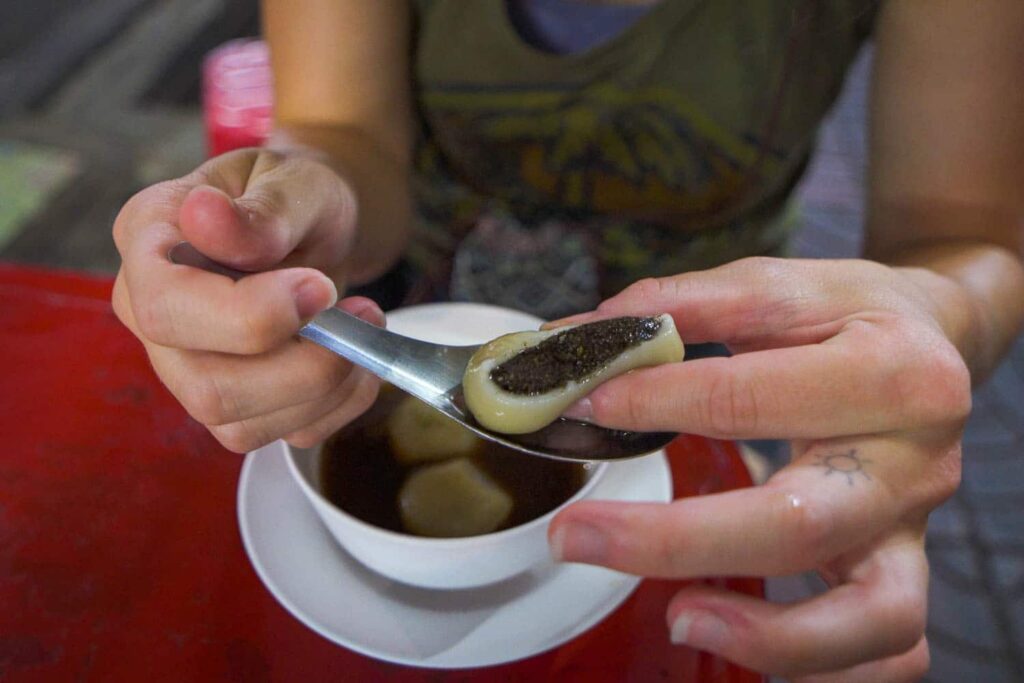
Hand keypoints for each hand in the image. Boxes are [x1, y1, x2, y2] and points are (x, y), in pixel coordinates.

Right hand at [112, 148, 381, 451]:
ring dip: (327, 387)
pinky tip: (357, 357)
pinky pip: (286, 434)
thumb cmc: (293, 194)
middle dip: (303, 366)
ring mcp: (187, 367)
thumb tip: (205, 217)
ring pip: (242, 425)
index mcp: (147, 242)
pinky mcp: (234, 405)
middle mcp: (152, 315)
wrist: (313, 223)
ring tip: (364, 326)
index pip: (166, 309)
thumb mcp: (292, 183)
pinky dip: (340, 404)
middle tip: (359, 313)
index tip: (319, 287)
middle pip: (206, 387)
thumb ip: (261, 212)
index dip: (250, 315)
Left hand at [548, 257, 969, 681]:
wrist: (938, 342)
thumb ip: (685, 305)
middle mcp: (916, 459)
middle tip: (573, 535)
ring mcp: (913, 525)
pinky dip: (825, 667)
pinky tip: (737, 639)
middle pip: (798, 523)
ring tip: (678, 617)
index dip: (655, 402)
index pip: (751, 396)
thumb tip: (584, 336)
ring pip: (872, 615)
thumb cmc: (850, 315)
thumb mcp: (780, 285)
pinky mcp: (904, 565)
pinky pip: (891, 649)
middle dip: (671, 539)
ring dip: (770, 635)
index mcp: (893, 371)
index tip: (582, 403)